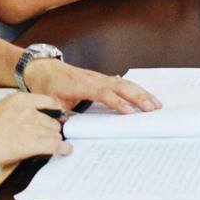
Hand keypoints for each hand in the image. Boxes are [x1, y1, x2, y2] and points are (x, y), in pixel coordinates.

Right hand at [0, 92, 69, 172]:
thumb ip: (17, 113)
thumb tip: (31, 122)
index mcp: (20, 99)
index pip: (51, 102)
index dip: (56, 114)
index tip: (58, 121)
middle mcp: (28, 110)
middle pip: (53, 121)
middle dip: (52, 131)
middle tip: (48, 139)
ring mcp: (29, 126)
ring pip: (55, 134)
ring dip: (54, 141)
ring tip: (51, 147)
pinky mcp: (29, 144)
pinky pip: (55, 145)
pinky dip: (62, 150)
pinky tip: (64, 151)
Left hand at [22, 57, 159, 113]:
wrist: (43, 68)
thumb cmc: (47, 85)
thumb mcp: (49, 102)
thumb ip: (60, 114)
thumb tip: (68, 130)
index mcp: (81, 84)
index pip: (103, 93)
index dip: (117, 102)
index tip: (129, 112)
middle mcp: (94, 78)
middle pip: (121, 86)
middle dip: (138, 97)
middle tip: (153, 108)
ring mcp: (100, 77)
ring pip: (125, 83)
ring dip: (142, 93)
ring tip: (156, 104)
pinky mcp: (103, 79)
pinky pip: (123, 83)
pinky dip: (137, 89)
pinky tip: (148, 97)